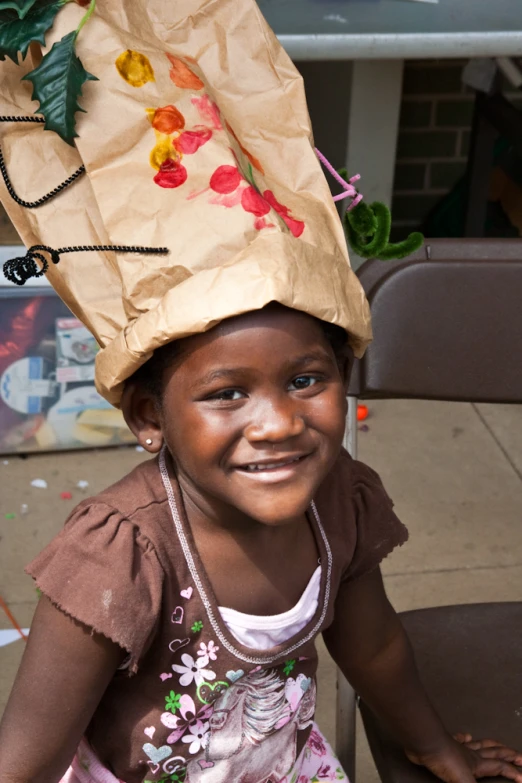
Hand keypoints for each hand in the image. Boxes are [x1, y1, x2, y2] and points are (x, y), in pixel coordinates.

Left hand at [405, 733, 521, 782]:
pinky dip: (464, 738)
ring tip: (499, 744)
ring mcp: (459, 747)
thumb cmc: (444, 761)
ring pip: (480, 745)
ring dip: (491, 745)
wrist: (425, 742)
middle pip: (495, 753)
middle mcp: (471, 755)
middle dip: (508, 755)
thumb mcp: (464, 782)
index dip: (512, 772)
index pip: (500, 768)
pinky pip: (458, 739)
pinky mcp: (446, 744)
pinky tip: (466, 736)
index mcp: (478, 764)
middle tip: (519, 756)